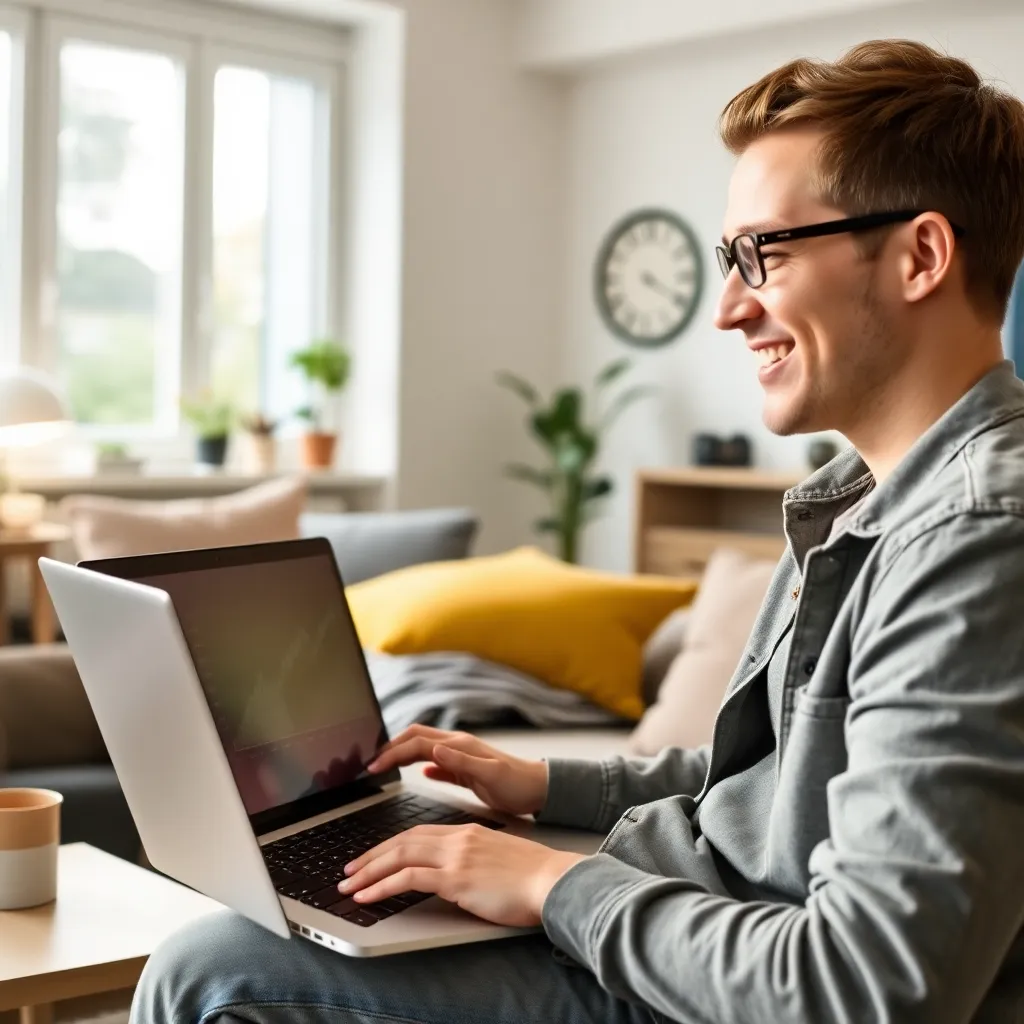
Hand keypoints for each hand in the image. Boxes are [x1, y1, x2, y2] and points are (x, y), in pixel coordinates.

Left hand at [339, 824, 586, 926]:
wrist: (554, 880)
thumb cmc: (533, 877)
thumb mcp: (498, 858)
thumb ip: (474, 860)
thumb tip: (457, 874)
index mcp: (467, 832)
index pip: (418, 833)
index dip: (390, 845)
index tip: (373, 856)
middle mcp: (457, 838)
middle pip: (402, 841)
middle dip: (371, 856)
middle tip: (348, 870)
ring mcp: (456, 856)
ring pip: (399, 856)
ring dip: (368, 871)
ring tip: (348, 885)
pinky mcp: (456, 878)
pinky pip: (408, 878)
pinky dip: (382, 885)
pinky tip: (367, 895)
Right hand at [367, 725, 548, 816]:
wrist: (539, 789)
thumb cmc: (517, 784)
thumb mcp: (490, 775)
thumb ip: (461, 763)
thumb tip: (433, 752)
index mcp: (459, 746)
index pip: (416, 743)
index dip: (393, 753)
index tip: (373, 766)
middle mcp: (457, 747)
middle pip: (415, 739)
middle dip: (391, 748)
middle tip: (371, 764)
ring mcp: (460, 757)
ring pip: (422, 749)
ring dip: (402, 754)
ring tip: (384, 766)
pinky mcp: (465, 770)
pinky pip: (437, 763)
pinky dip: (421, 765)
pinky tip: (418, 773)